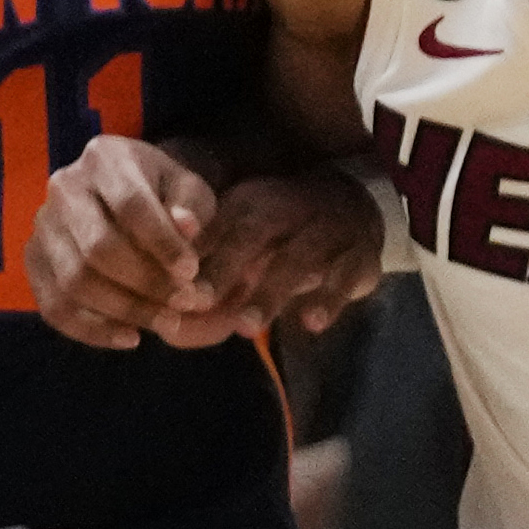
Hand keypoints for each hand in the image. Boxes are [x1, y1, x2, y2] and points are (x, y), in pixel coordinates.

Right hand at [25, 137, 221, 347]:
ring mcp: (42, 226)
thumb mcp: (190, 192)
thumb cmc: (166, 196)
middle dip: (146, 282)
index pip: (130, 204)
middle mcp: (64, 187)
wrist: (128, 200)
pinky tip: (130, 338)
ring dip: (125, 311)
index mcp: (105, 158)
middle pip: (98, 247)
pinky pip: (54, 307)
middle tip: (184, 303)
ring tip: (166, 323)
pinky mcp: (33, 260)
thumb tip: (185, 224)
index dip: (162, 243)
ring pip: (75, 281)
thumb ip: (192, 207)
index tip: (192, 272)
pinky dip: (93, 331)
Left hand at [185, 172, 383, 343]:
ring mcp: (328, 229)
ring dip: (270, 292)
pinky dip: (328, 298)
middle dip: (225, 267)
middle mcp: (288, 208)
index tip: (172, 291)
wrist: (357, 205)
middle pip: (254, 232)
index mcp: (251, 202)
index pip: (217, 225)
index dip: (194, 255)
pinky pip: (345, 275)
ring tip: (247, 327)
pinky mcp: (360, 254)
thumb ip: (209, 277)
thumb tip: (168, 326)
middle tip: (199, 303)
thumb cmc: (283, 233)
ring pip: (299, 257)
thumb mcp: (243, 241)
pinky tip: (311, 324)